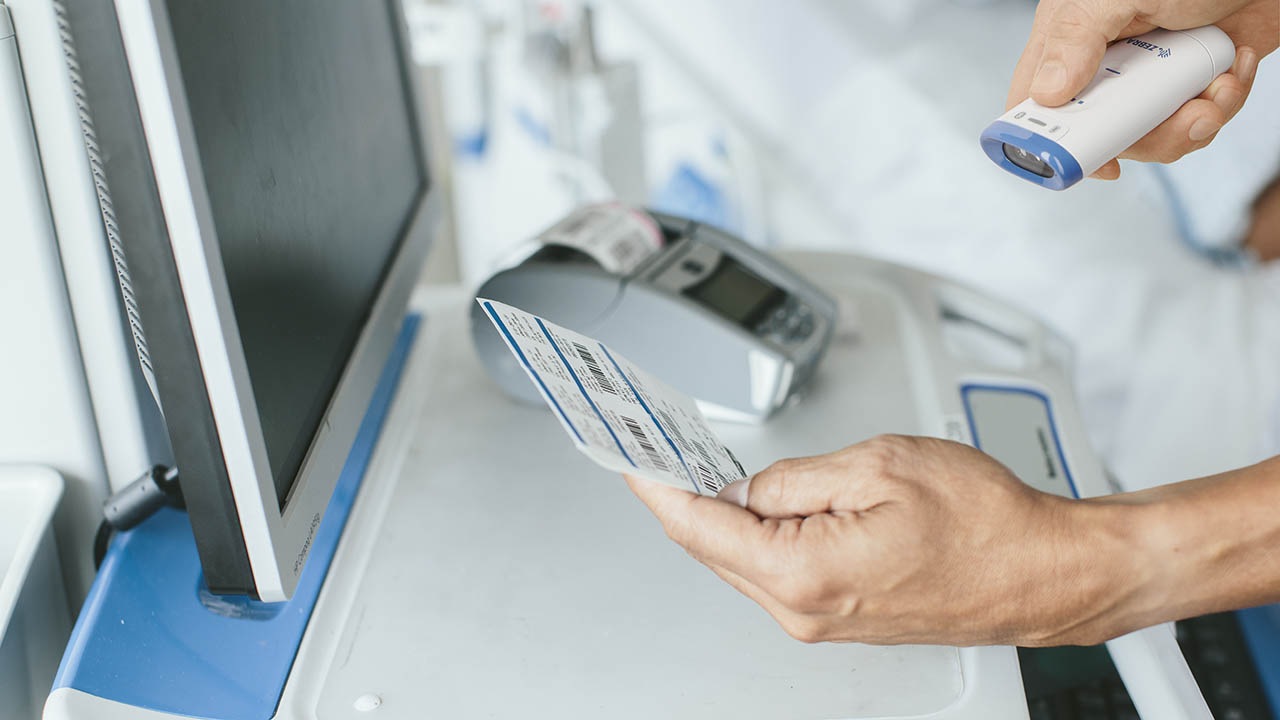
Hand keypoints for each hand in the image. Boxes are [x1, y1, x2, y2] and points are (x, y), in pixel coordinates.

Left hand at [626, 435, 1146, 646]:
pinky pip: (777, 569)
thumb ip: (796, 475)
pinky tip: (761, 500)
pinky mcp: (839, 613)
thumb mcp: (879, 464)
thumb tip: (746, 485)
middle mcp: (804, 608)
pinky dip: (759, 533)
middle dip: (683, 496)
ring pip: (744, 558)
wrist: (1045, 572)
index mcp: (804, 571)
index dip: (657, 486)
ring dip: (723, 514)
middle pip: (713, 547)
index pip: (699, 527)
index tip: (628, 460)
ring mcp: (821, 617)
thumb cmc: (986, 523)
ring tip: (707, 466)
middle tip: (656, 451)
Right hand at [1007, 0, 1277, 179]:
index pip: (1033, 101)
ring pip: (1152, 136)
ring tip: (1218, 89)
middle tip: (1178, 117)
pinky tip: (1233, 69)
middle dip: (1144, 137)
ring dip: (1193, 124)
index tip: (1080, 159)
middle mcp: (1106, 61)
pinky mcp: (1191, 82)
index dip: (1046, 140)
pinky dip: (1223, 104)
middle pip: (1099, 132)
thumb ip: (1077, 38)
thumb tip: (1048, 93)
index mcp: (1071, 38)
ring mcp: (1149, 75)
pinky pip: (1195, 120)